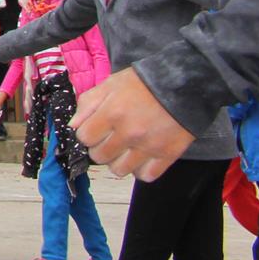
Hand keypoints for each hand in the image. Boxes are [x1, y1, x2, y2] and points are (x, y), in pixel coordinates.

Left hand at [73, 68, 194, 181]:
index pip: (84, 138)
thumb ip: (88, 103)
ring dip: (118, 161)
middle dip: (100, 147)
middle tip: (109, 138)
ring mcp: (148, 147)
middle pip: (99, 156)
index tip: (95, 128)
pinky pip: (145, 176)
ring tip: (124, 148)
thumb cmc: (144, 83)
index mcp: (112, 113)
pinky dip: (140, 170)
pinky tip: (141, 156)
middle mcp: (129, 133)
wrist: (184, 85)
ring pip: (119, 170)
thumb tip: (74, 125)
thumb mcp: (110, 84)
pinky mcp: (168, 155)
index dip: (87, 133)